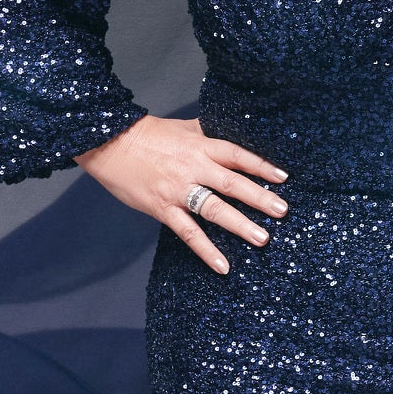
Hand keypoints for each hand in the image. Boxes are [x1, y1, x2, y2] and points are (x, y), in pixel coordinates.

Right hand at [77, 115, 288, 273]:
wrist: (109, 143)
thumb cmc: (147, 135)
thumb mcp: (183, 128)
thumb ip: (208, 133)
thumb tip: (234, 132)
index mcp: (200, 146)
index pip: (237, 155)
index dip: (261, 165)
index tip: (283, 177)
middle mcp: (193, 167)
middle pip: (232, 183)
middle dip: (259, 197)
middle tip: (283, 211)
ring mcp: (178, 190)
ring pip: (214, 209)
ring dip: (240, 225)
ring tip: (262, 238)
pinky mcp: (162, 208)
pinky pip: (188, 232)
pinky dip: (206, 250)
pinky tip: (223, 266)